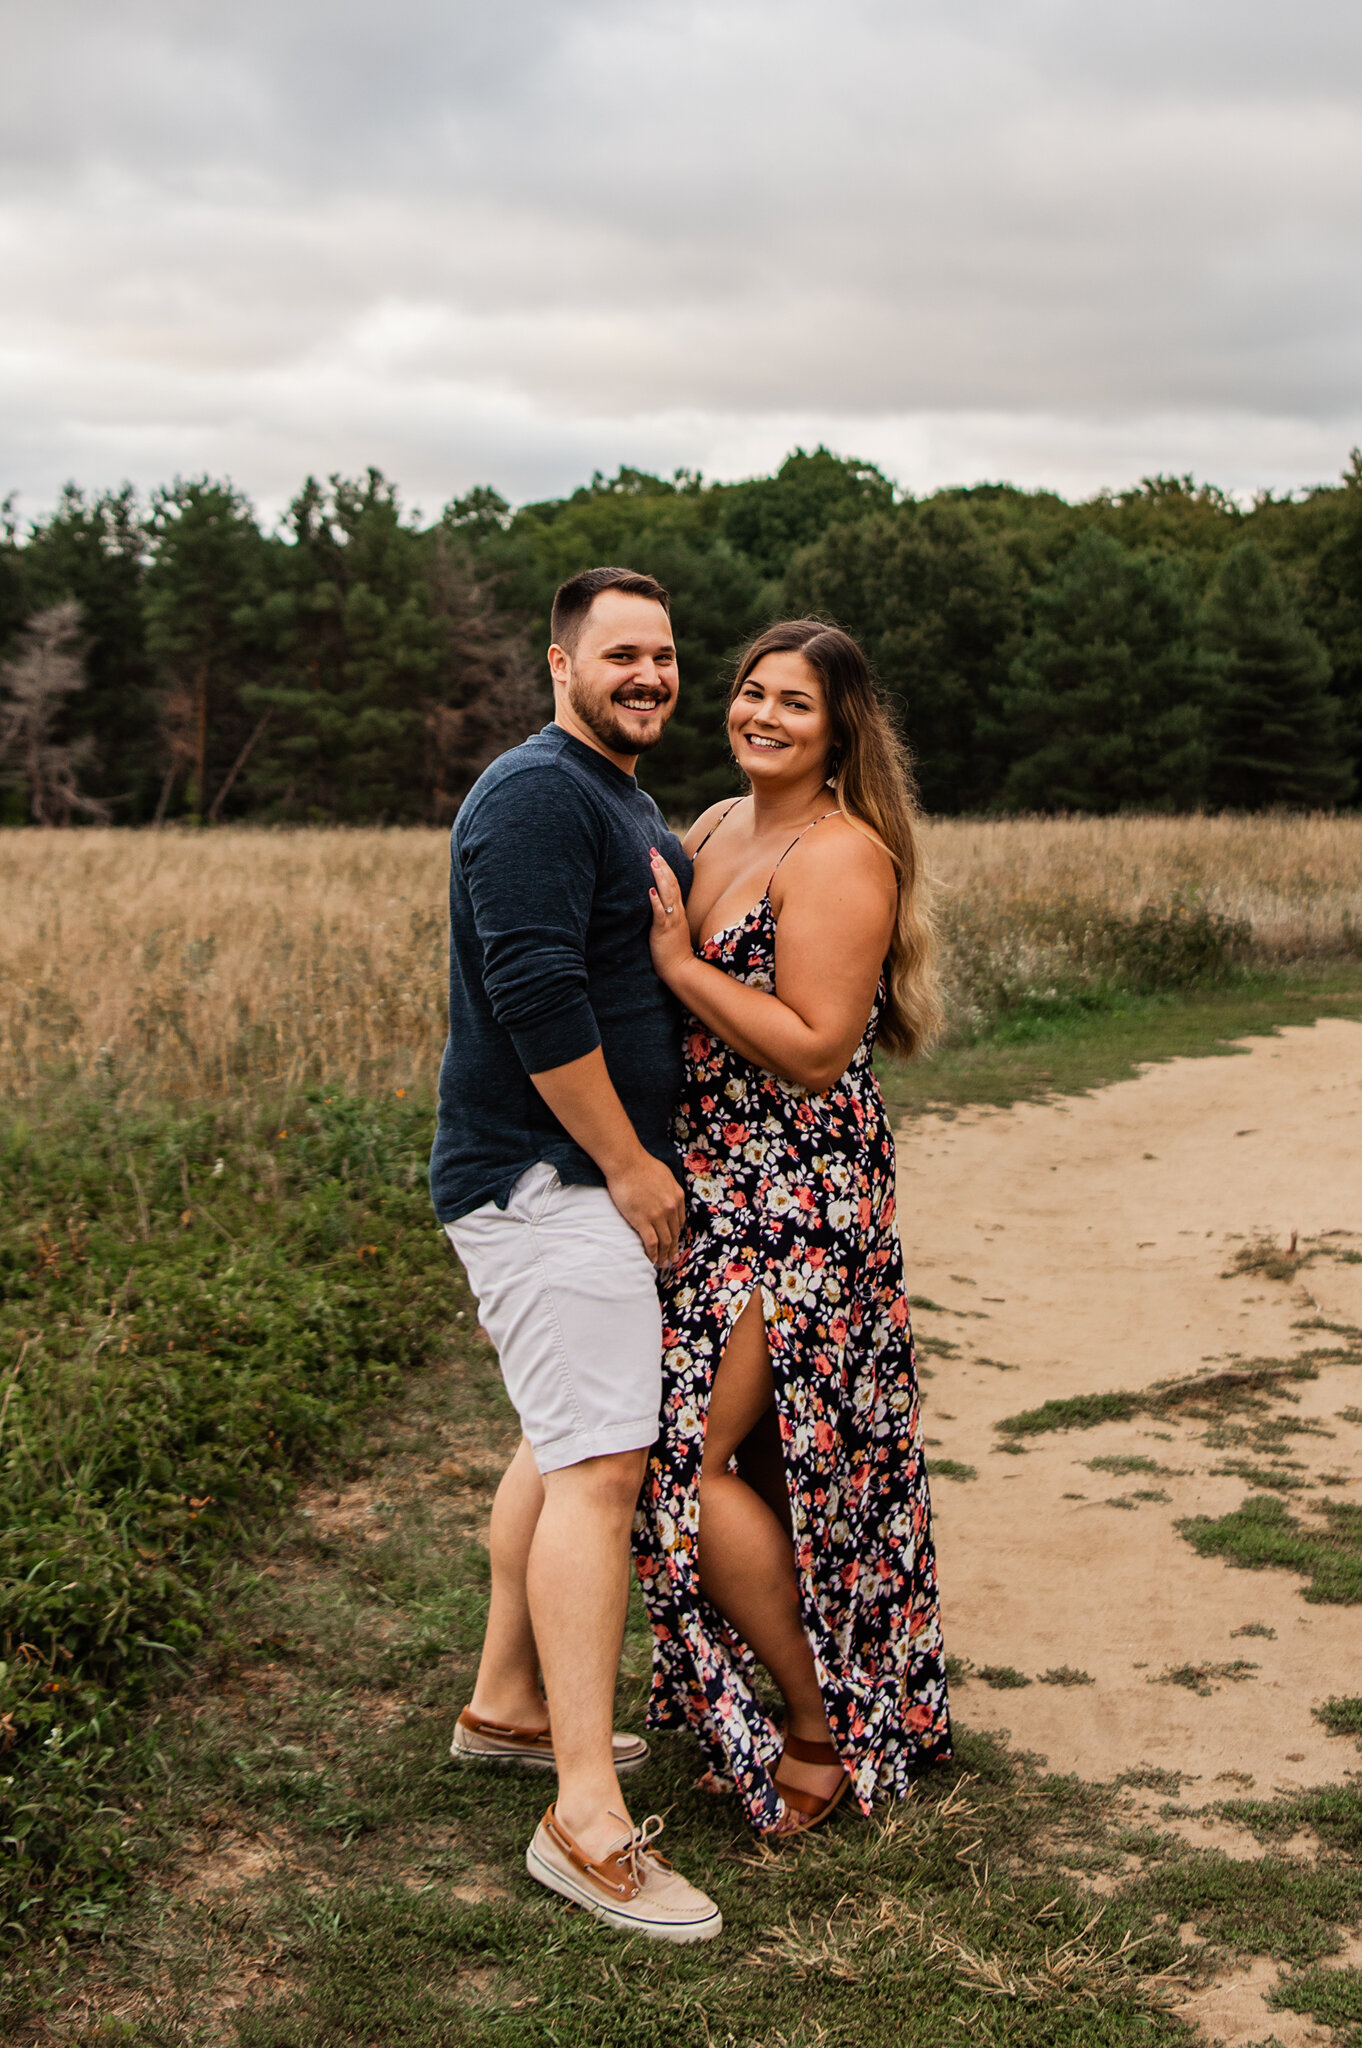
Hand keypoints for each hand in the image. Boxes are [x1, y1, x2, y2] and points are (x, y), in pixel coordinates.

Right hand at [606, 1147, 686, 1265]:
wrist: (626, 1163)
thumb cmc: (642, 1165)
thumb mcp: (665, 1176)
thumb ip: (670, 1189)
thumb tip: (669, 1197)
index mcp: (677, 1197)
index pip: (680, 1222)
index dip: (677, 1234)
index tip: (674, 1242)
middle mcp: (670, 1208)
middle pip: (674, 1234)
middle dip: (673, 1248)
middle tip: (672, 1259)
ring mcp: (657, 1215)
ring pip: (665, 1241)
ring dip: (665, 1254)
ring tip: (664, 1263)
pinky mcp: (642, 1220)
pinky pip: (651, 1242)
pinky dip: (653, 1253)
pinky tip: (652, 1260)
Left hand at [648, 849, 695, 988]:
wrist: (680, 968)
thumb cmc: (673, 950)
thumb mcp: (671, 927)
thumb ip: (666, 914)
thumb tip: (657, 901)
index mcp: (677, 910)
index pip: (673, 884)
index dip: (665, 868)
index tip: (657, 855)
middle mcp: (676, 912)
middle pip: (670, 884)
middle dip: (662, 866)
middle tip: (653, 851)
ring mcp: (671, 920)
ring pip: (667, 895)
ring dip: (660, 878)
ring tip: (653, 863)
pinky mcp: (664, 930)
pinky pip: (660, 914)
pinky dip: (656, 902)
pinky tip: (650, 891)